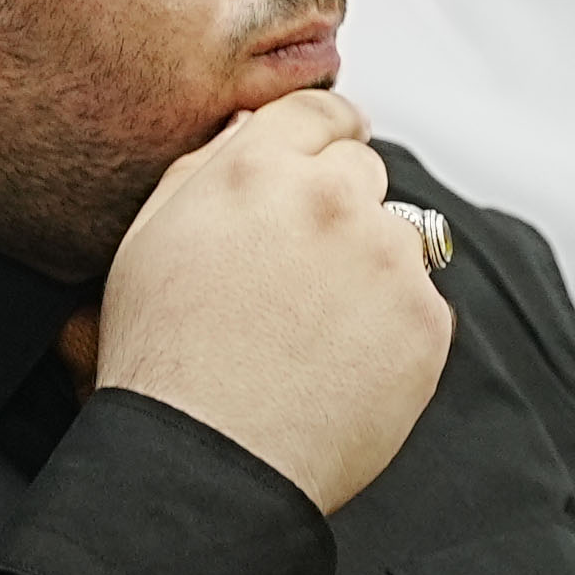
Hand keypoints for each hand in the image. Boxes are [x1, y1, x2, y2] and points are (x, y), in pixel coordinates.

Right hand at [92, 90, 453, 514]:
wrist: (208, 463)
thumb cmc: (163, 360)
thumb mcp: (149, 241)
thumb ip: (204, 168)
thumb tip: (250, 128)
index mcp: (257, 169)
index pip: (320, 111)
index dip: (324, 134)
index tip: (328, 155)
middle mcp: (329, 199)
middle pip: (362, 171)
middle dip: (338, 206)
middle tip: (299, 273)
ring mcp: (386, 259)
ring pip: (397, 236)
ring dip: (370, 266)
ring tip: (314, 330)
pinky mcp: (425, 320)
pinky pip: (421, 303)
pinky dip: (392, 328)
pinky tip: (342, 364)